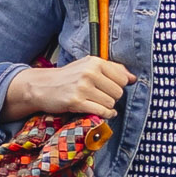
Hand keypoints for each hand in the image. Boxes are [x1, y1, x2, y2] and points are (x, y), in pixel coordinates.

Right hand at [5, 56, 129, 119]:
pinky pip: (101, 111)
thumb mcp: (88, 66)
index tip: (109, 89)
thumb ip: (112, 69)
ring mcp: (82, 87)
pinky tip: (102, 113)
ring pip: (110, 103)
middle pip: (118, 92)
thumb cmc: (68, 77)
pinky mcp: (76, 102)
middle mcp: (89, 73)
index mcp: (95, 62)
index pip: (123, 78)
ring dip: (106, 107)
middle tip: (101, 97)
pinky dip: (105, 115)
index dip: (119, 86)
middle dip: (112, 98)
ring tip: (96, 103)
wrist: (42, 86)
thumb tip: (133, 78)